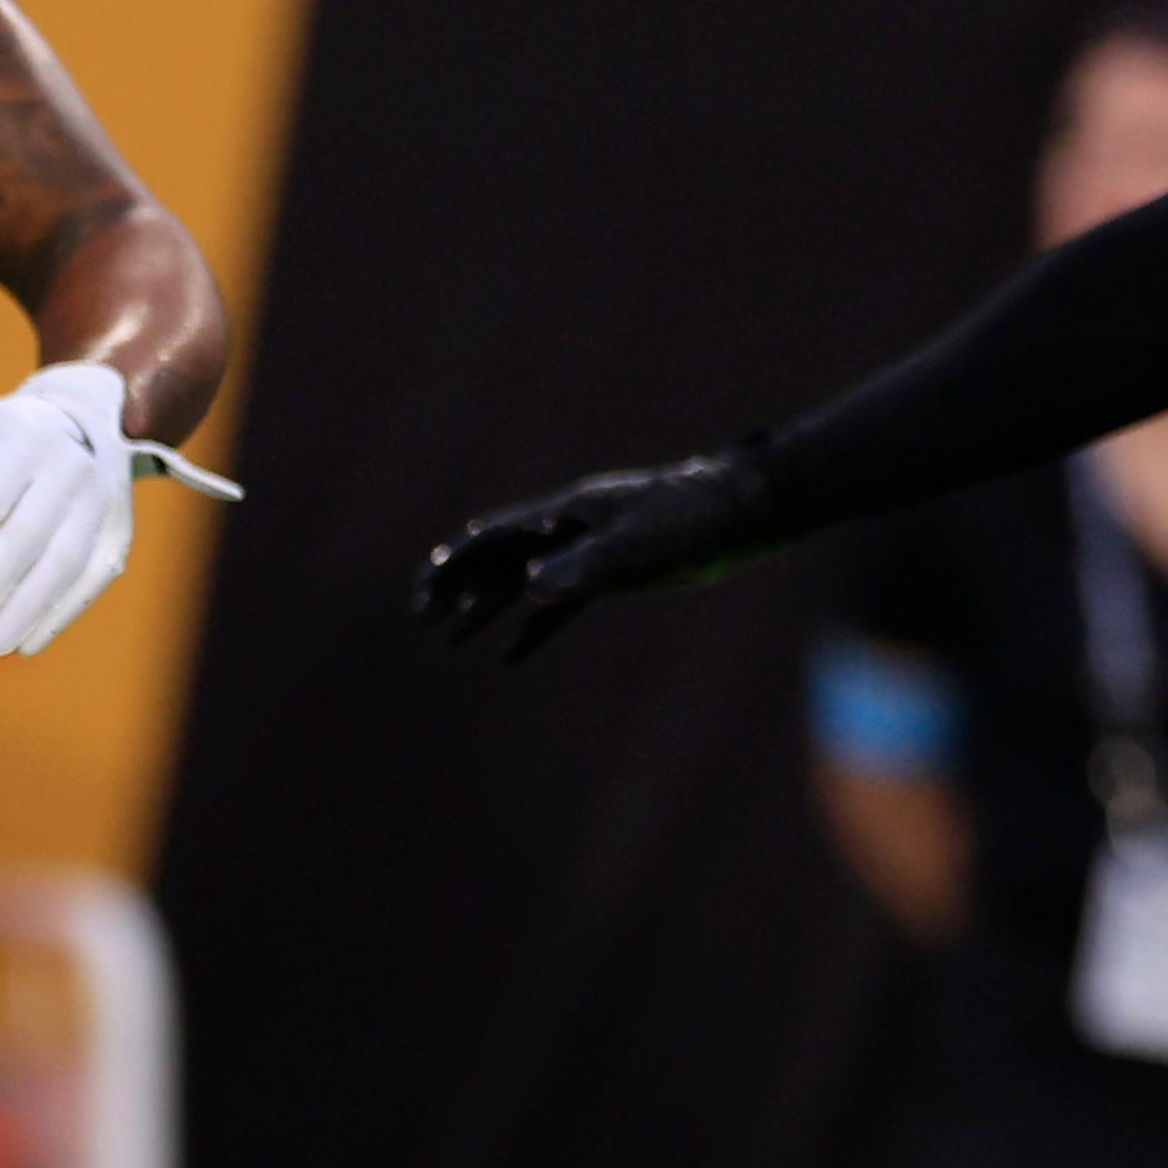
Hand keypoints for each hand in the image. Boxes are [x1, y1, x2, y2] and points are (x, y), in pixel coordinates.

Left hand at [0, 362, 144, 659]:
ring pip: (64, 564)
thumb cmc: (6, 441)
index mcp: (25, 439)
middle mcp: (70, 467)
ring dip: (24, 611)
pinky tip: (24, 642)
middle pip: (28, 536)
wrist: (87, 424)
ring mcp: (101, 502)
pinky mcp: (118, 535)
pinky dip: (58, 616)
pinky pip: (91, 580)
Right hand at [413, 449, 782, 657]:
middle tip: (420, 614)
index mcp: (568, 514)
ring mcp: (590, 553)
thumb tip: (528, 588)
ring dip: (485, 610)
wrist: (747, 511)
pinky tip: (509, 656)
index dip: (458, 564)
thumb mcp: (635, 545)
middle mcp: (570, 532)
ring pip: (523, 585)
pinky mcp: (616, 575)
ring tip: (448, 638)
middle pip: (498, 560)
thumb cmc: (693, 517)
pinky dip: (533, 630)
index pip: (497, 538)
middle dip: (457, 587)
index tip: (424, 589)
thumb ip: (579, 567)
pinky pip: (560, 607)